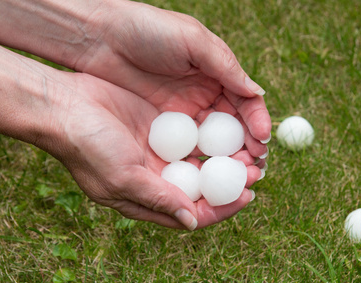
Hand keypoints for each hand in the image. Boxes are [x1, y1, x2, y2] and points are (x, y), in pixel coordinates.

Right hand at [47, 71, 262, 229]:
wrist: (63, 105)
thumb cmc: (86, 146)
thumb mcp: (122, 177)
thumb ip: (159, 199)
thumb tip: (193, 222)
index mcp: (150, 196)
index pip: (194, 211)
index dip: (223, 207)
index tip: (248, 196)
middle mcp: (160, 177)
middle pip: (204, 186)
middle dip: (231, 182)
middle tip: (257, 171)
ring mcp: (162, 151)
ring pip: (204, 161)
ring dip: (227, 158)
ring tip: (252, 151)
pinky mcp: (163, 127)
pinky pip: (195, 134)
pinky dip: (214, 135)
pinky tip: (232, 128)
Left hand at [74, 1, 270, 156]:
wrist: (98, 37)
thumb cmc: (147, 29)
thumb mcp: (192, 40)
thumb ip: (225, 67)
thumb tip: (258, 93)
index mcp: (216, 73)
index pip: (245, 101)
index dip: (256, 121)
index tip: (262, 140)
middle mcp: (203, 96)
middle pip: (233, 127)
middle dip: (247, 146)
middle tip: (255, 166)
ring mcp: (183, 114)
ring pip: (212, 142)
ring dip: (227, 159)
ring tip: (238, 175)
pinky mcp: (162, 128)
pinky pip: (186, 148)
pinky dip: (199, 160)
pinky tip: (206, 173)